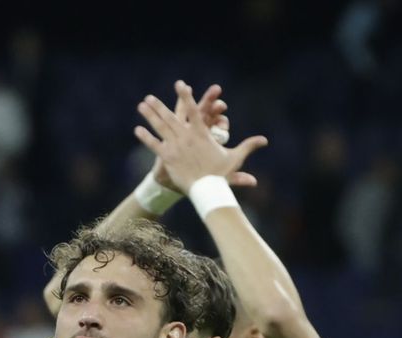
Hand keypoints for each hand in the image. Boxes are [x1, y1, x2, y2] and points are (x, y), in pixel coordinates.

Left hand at [136, 81, 267, 194]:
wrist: (207, 190)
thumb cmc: (221, 175)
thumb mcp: (235, 159)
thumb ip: (248, 146)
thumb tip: (264, 140)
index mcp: (202, 134)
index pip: (194, 110)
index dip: (186, 96)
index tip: (180, 84)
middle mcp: (187, 137)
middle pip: (171, 117)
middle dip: (160, 106)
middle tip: (150, 97)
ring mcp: (176, 146)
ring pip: (160, 127)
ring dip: (150, 115)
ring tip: (141, 106)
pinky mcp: (168, 157)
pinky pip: (154, 145)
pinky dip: (146, 137)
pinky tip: (137, 129)